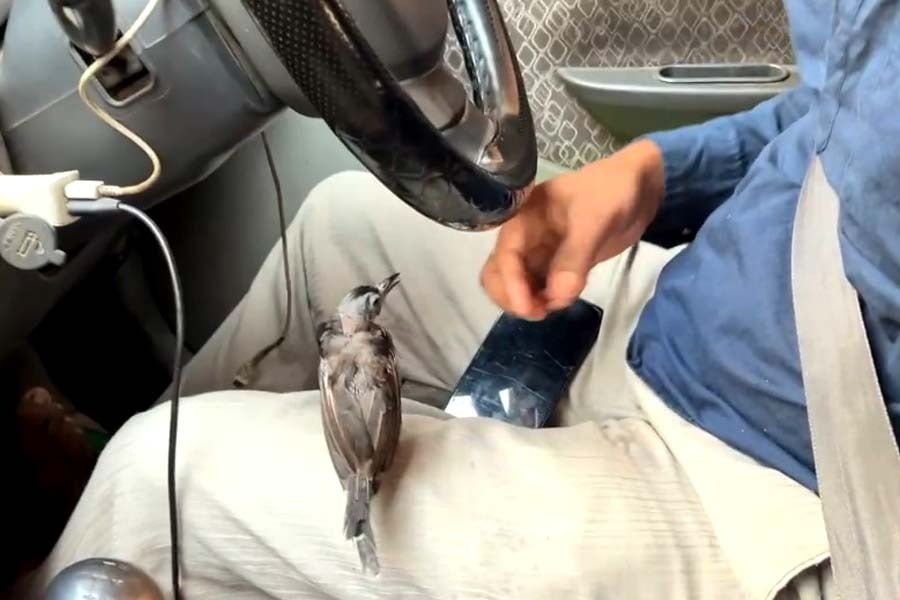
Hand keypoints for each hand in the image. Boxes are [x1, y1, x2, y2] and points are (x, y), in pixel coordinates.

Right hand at [480, 139, 664, 318]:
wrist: (640, 187)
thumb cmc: (612, 192)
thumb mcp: (594, 219)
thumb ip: (574, 257)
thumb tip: (558, 297)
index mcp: (524, 217)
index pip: (505, 255)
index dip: (510, 284)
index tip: (528, 309)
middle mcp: (525, 236)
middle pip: (498, 273)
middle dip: (512, 296)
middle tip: (541, 312)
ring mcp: (540, 251)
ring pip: (516, 284)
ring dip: (528, 301)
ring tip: (557, 305)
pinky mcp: (557, 265)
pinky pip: (538, 287)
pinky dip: (545, 299)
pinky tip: (564, 300)